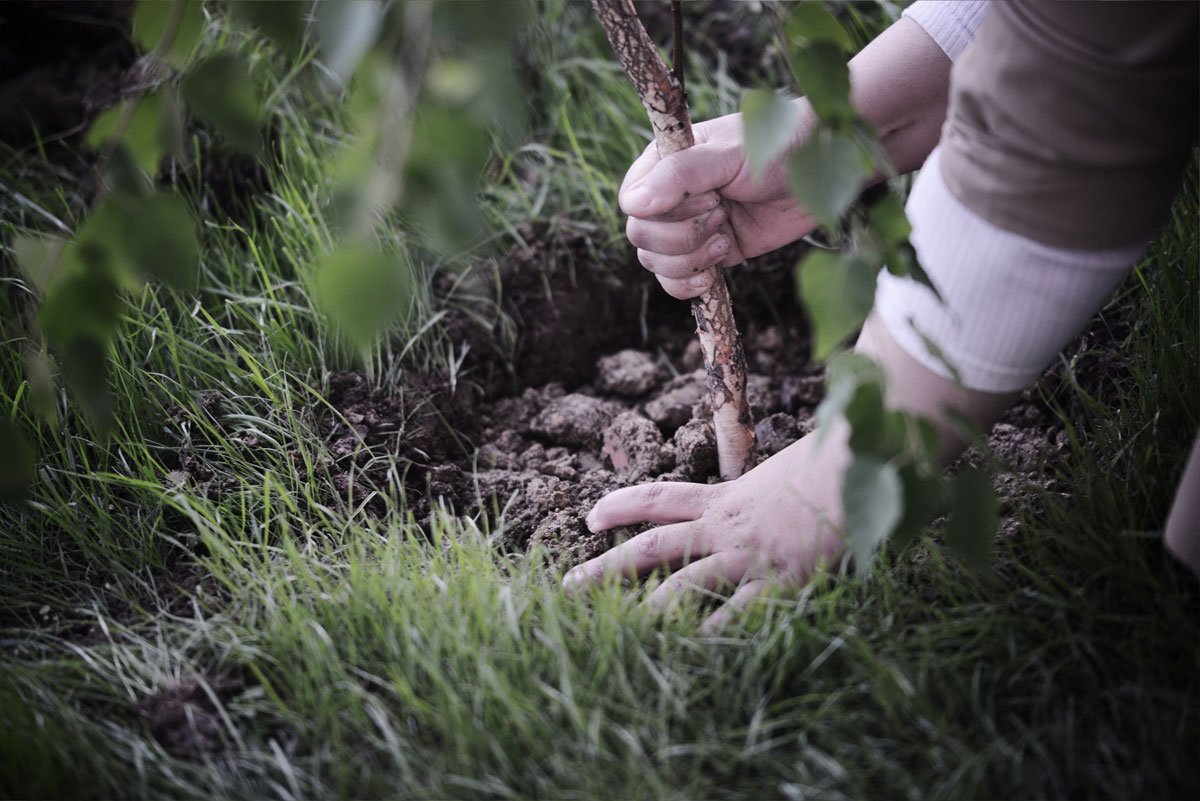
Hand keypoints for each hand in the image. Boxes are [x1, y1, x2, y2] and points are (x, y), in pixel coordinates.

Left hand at [563, 424, 850, 632]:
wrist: (858, 467)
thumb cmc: (829, 463)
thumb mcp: (783, 471)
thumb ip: (764, 486)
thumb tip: (769, 485)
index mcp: (724, 498)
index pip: (660, 496)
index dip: (622, 505)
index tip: (590, 516)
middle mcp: (724, 527)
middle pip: (652, 546)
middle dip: (606, 568)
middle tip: (567, 590)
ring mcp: (747, 556)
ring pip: (681, 585)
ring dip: (644, 610)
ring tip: (612, 632)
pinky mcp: (777, 583)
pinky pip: (734, 616)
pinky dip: (709, 636)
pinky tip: (685, 655)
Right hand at [620, 106, 818, 299]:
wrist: (819, 174)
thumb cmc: (774, 147)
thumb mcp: (726, 155)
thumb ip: (679, 176)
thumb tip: (633, 205)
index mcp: (664, 164)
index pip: (632, 203)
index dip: (663, 212)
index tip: (709, 198)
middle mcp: (669, 198)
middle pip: (641, 237)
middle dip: (681, 236)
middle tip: (722, 214)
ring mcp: (687, 229)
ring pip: (655, 263)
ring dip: (689, 259)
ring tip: (726, 238)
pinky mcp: (707, 255)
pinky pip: (675, 282)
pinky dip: (688, 285)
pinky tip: (712, 274)